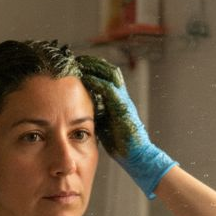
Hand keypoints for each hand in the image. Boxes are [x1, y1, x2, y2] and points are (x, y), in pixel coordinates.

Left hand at [79, 56, 177, 197]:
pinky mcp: (123, 109)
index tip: (79, 64)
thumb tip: (83, 110)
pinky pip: (109, 91)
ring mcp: (124, 101)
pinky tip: (86, 79)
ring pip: (111, 76)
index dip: (94, 68)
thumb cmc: (121, 145)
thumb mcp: (106, 124)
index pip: (107, 77)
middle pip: (109, 71)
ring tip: (80, 63)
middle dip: (93, 63)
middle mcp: (122, 97)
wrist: (138, 157)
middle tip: (78, 58)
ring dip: (95, 68)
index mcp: (118, 100)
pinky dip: (97, 83)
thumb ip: (98, 113)